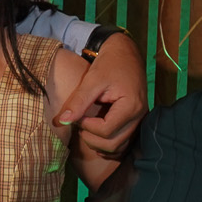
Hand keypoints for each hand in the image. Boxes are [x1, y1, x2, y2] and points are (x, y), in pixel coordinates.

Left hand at [55, 30, 145, 153]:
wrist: (125, 53)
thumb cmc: (109, 64)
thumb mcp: (91, 80)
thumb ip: (78, 102)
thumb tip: (61, 121)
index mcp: (130, 106)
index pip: (105, 131)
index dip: (87, 126)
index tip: (79, 115)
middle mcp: (139, 116)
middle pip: (113, 144)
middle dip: (92, 139)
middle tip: (80, 125)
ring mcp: (139, 120)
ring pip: (119, 147)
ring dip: (99, 145)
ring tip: (86, 130)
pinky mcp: (136, 121)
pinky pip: (124, 142)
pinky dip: (109, 145)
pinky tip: (96, 137)